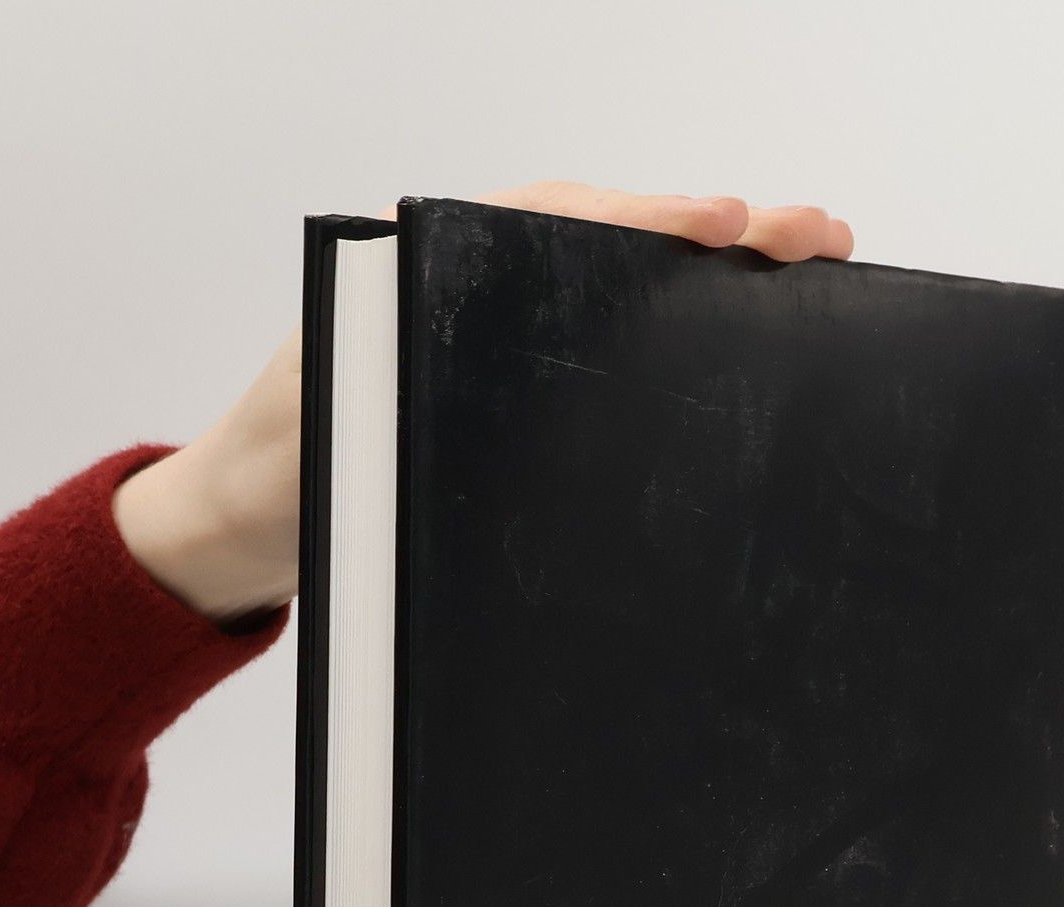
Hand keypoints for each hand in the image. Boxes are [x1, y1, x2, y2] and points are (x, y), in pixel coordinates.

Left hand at [114, 183, 853, 623]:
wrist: (247, 530)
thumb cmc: (281, 482)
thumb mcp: (325, 433)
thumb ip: (377, 384)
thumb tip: (458, 345)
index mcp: (430, 275)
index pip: (558, 225)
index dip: (647, 219)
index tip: (725, 221)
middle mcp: (472, 293)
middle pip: (612, 240)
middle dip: (718, 233)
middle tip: (816, 233)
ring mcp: (497, 346)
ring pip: (622, 288)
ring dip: (714, 277)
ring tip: (813, 267)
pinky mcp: (512, 398)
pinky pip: (605, 346)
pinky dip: (680, 333)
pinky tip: (744, 336)